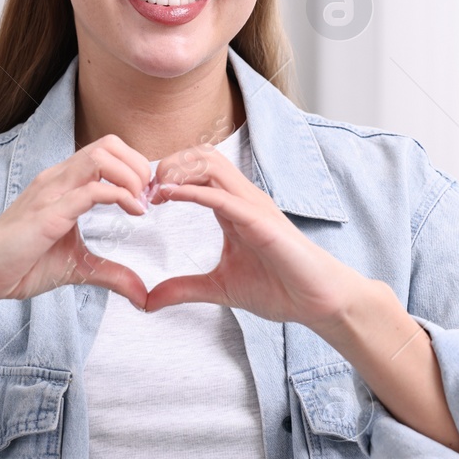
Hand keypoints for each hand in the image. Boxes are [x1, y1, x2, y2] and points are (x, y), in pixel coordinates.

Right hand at [0, 133, 152, 310]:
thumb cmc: (20, 265)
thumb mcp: (79, 268)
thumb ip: (112, 274)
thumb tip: (143, 294)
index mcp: (63, 183)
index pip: (107, 151)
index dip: (135, 168)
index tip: (148, 199)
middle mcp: (57, 179)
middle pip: (108, 143)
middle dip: (139, 166)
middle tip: (149, 198)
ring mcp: (51, 192)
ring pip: (101, 156)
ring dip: (132, 175)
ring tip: (141, 204)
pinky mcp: (48, 213)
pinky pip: (90, 189)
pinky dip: (120, 195)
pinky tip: (133, 213)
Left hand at [144, 142, 368, 330]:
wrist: (317, 302)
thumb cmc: (279, 288)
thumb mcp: (218, 288)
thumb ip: (183, 289)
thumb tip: (147, 301)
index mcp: (233, 206)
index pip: (197, 170)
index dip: (166, 175)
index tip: (142, 197)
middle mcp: (243, 198)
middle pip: (201, 155)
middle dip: (168, 164)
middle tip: (144, 191)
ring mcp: (253, 206)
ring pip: (211, 164)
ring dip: (177, 171)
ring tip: (155, 191)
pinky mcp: (261, 222)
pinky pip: (222, 196)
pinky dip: (192, 192)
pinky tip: (168, 197)